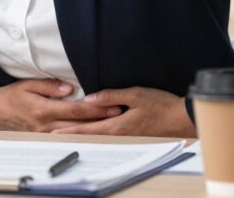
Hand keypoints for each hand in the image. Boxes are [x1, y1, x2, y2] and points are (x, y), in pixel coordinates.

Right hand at [0, 79, 123, 132]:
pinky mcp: (44, 138)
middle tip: (119, 113)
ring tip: (112, 122)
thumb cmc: (12, 95)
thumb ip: (50, 86)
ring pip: (74, 133)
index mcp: (43, 110)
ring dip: (93, 128)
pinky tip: (93, 131)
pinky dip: (80, 134)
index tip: (111, 104)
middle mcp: (45, 125)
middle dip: (100, 119)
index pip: (74, 110)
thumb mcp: (28, 84)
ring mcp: (45, 134)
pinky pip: (66, 137)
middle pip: (78, 124)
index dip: (94, 108)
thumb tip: (70, 88)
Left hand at [51, 87, 196, 137]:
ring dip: (81, 136)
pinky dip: (95, 136)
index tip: (53, 132)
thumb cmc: (160, 105)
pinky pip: (108, 138)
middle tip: (52, 136)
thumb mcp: (135, 94)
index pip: (87, 129)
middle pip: (89, 136)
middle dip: (70, 136)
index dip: (69, 130)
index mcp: (116, 125)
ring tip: (65, 136)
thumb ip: (111, 96)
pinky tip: (90, 134)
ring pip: (98, 138)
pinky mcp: (131, 136)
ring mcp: (125, 138)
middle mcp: (118, 135)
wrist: (181, 118)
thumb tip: (89, 98)